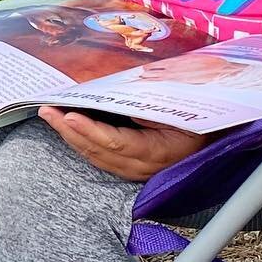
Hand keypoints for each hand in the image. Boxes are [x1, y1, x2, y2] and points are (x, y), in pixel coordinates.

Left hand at [39, 106, 203, 181]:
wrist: (214, 132)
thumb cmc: (197, 112)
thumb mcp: (177, 104)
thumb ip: (146, 102)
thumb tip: (112, 90)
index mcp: (160, 150)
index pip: (119, 144)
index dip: (92, 131)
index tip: (69, 115)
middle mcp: (146, 166)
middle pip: (101, 153)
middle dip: (70, 131)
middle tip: (47, 110)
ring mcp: (138, 170)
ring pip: (98, 158)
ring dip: (71, 137)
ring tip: (50, 116)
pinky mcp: (132, 168)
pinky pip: (102, 158)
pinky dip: (83, 143)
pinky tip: (67, 128)